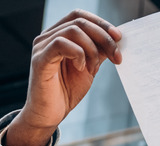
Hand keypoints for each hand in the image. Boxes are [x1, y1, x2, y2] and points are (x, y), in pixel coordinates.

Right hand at [6, 10, 122, 145]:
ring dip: (92, 49)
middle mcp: (47, 37)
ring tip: (93, 69)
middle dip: (104, 38)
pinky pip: (61, 44)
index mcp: (59, 35)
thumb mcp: (89, 67)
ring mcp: (42, 47)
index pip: (79, 16)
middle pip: (79, 22)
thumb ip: (98, 51)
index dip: (101, 23)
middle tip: (117, 56)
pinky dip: (78, 54)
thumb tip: (116, 39)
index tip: (119, 38)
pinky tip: (82, 68)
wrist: (50, 115)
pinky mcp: (40, 60)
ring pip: (73, 31)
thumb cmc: (66, 91)